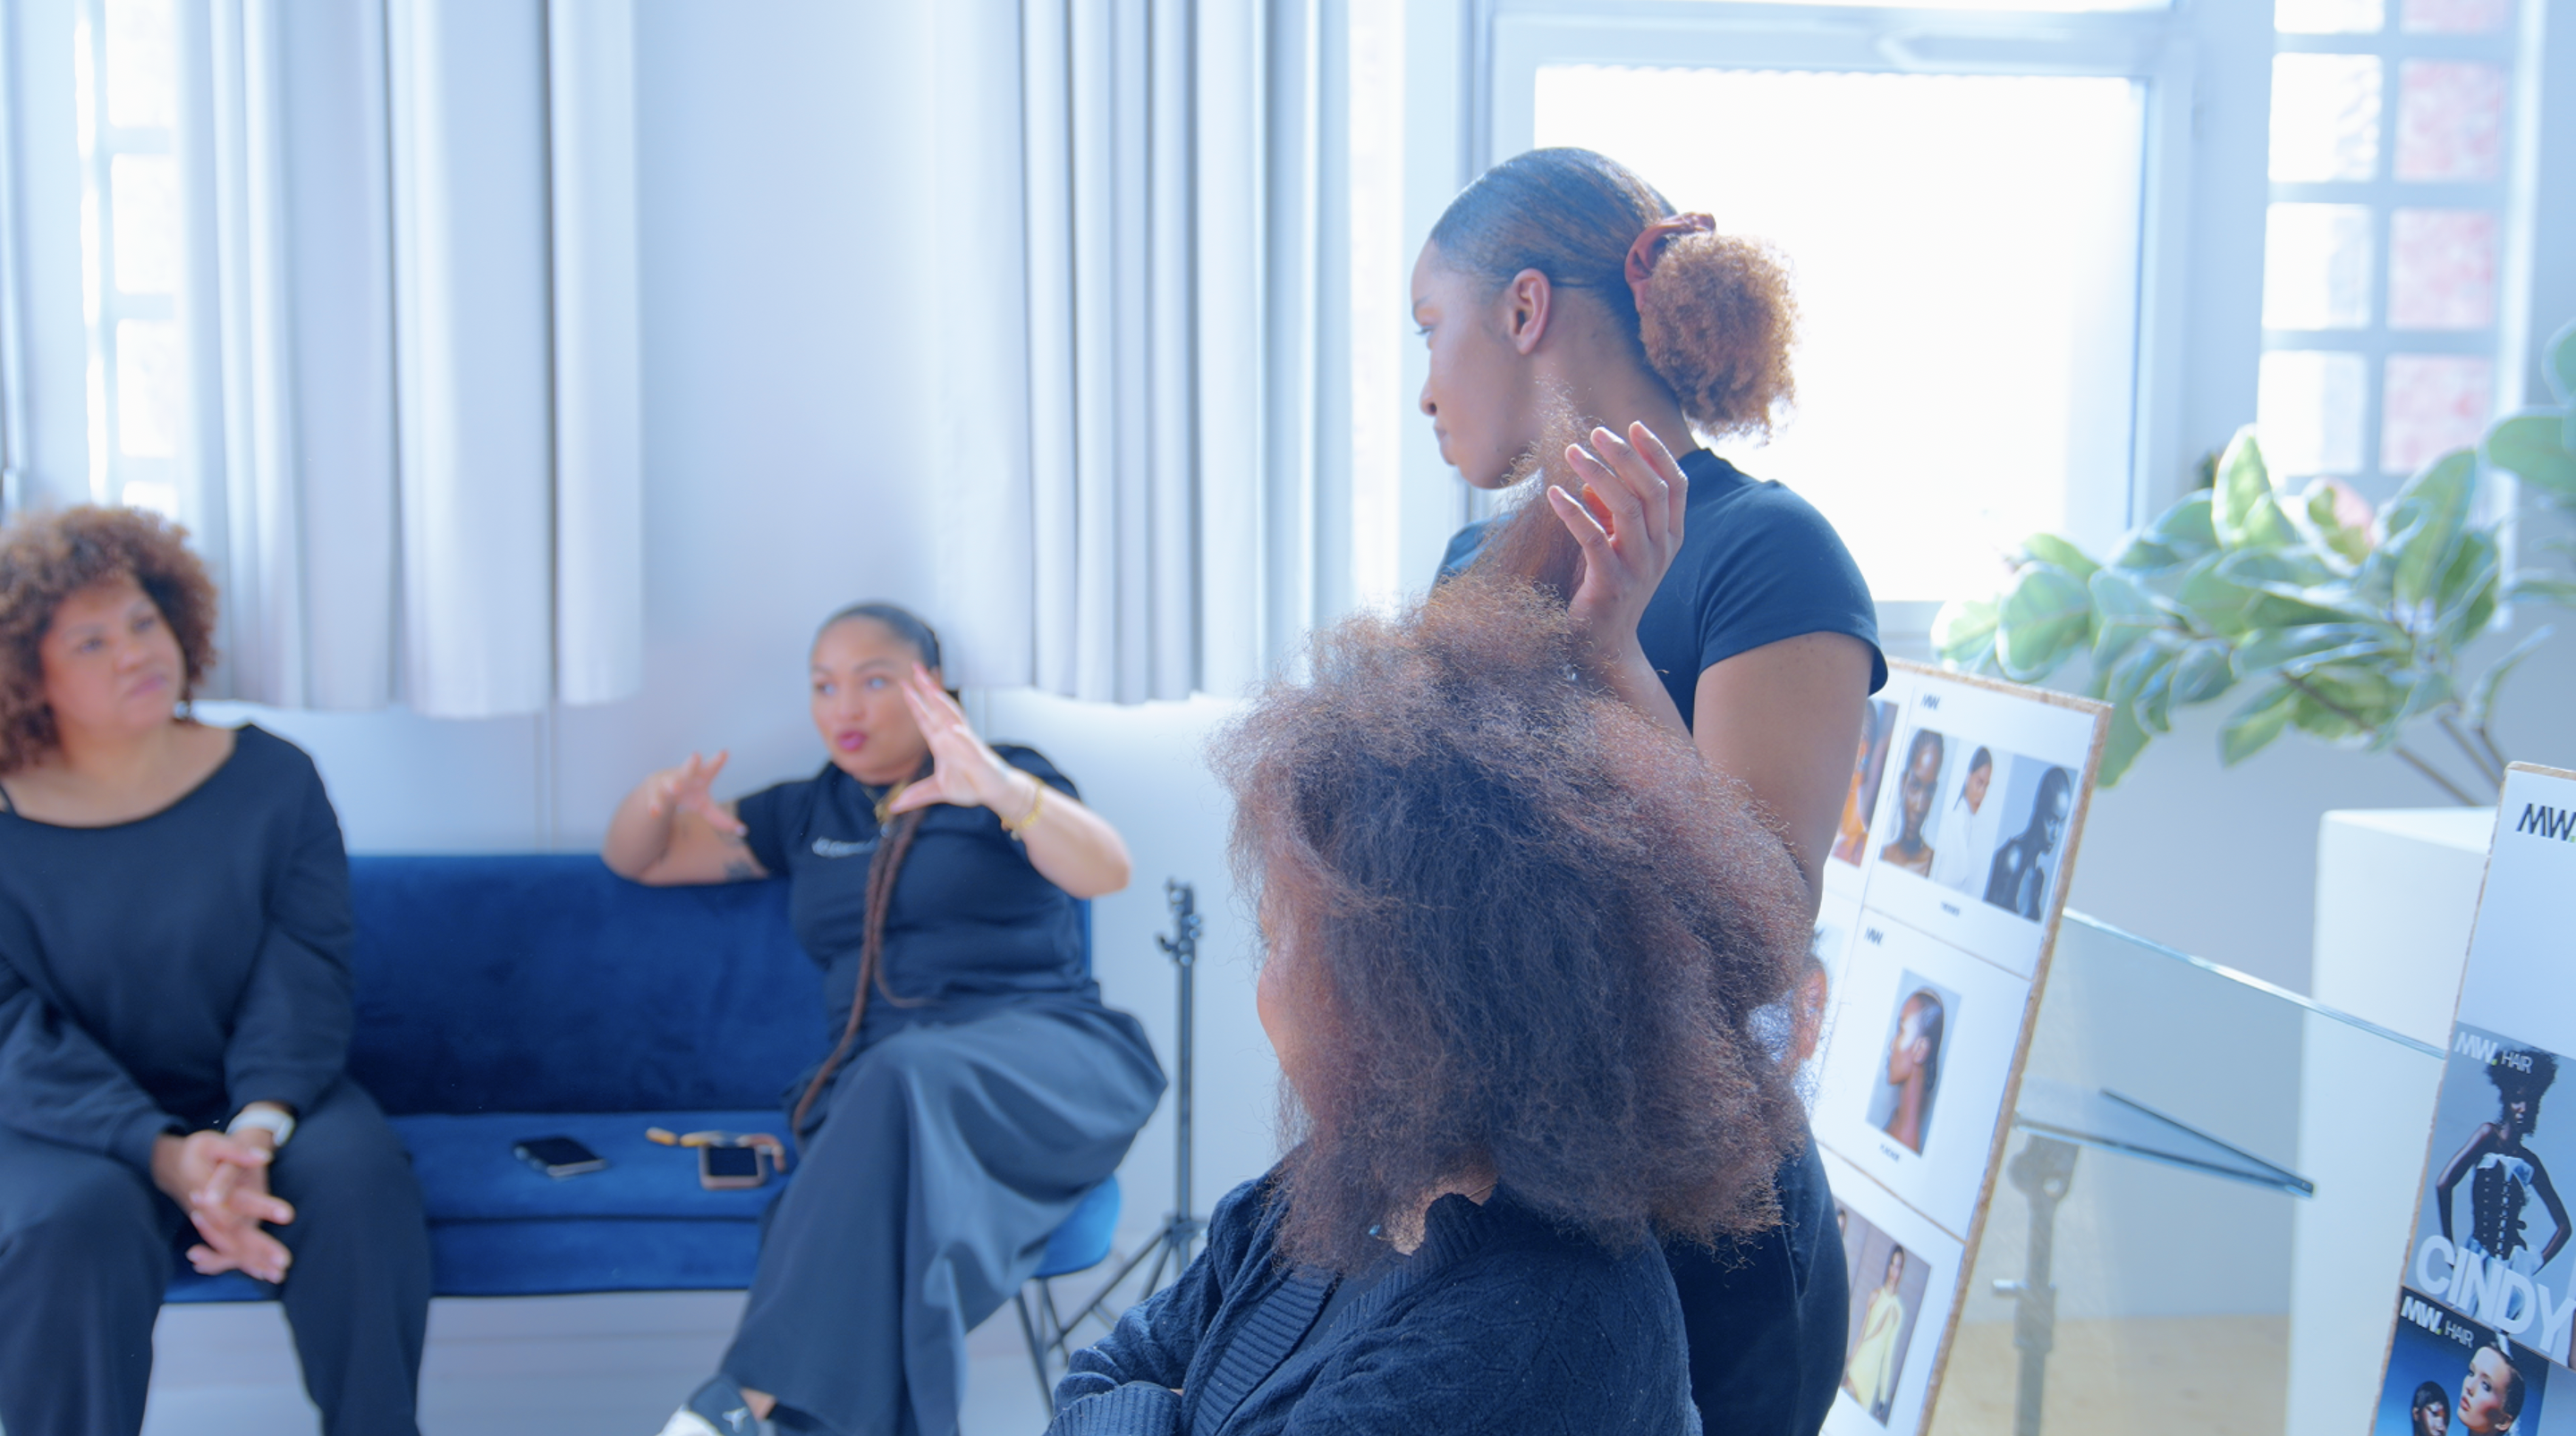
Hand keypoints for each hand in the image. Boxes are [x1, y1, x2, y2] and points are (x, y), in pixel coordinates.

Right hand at [151, 1131, 295, 1282]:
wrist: (171, 1165)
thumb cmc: (196, 1151)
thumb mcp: (212, 1143)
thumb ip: (237, 1151)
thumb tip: (265, 1157)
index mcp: (207, 1190)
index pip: (237, 1201)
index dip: (261, 1207)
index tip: (289, 1214)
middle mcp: (207, 1212)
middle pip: (234, 1233)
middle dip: (259, 1248)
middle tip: (285, 1262)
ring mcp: (209, 1223)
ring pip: (229, 1247)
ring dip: (253, 1261)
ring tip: (279, 1274)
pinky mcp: (213, 1228)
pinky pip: (224, 1250)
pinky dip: (241, 1262)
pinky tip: (261, 1273)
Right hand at [645, 751, 744, 837]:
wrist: (659, 788)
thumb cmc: (688, 794)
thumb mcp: (704, 805)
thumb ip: (720, 818)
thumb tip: (743, 831)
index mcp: (700, 776)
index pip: (711, 767)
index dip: (717, 761)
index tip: (724, 753)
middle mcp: (684, 776)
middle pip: (689, 767)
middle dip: (692, 761)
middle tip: (696, 754)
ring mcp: (668, 782)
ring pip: (670, 781)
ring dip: (673, 784)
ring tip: (676, 788)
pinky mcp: (655, 792)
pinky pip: (655, 799)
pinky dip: (655, 806)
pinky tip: (655, 814)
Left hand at [887, 667, 1035, 820]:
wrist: (994, 791)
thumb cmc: (970, 785)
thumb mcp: (937, 791)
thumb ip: (917, 795)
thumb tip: (895, 805)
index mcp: (941, 742)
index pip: (925, 718)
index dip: (915, 702)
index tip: (905, 685)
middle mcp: (952, 737)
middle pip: (937, 708)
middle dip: (926, 688)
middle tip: (916, 668)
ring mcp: (965, 743)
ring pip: (953, 717)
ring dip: (942, 702)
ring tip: (931, 687)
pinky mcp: (977, 756)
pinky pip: (968, 744)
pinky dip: (961, 736)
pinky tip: (953, 728)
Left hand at [1544, 422, 1688, 657]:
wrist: (1604, 648)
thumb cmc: (1607, 589)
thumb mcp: (1618, 547)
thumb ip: (1611, 515)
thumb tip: (1591, 478)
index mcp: (1669, 537)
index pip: (1675, 485)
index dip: (1657, 452)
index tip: (1633, 426)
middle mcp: (1661, 551)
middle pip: (1652, 490)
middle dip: (1624, 455)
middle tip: (1596, 432)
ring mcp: (1639, 569)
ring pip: (1626, 509)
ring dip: (1598, 474)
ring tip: (1571, 452)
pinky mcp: (1611, 585)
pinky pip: (1594, 539)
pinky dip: (1573, 512)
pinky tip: (1553, 493)